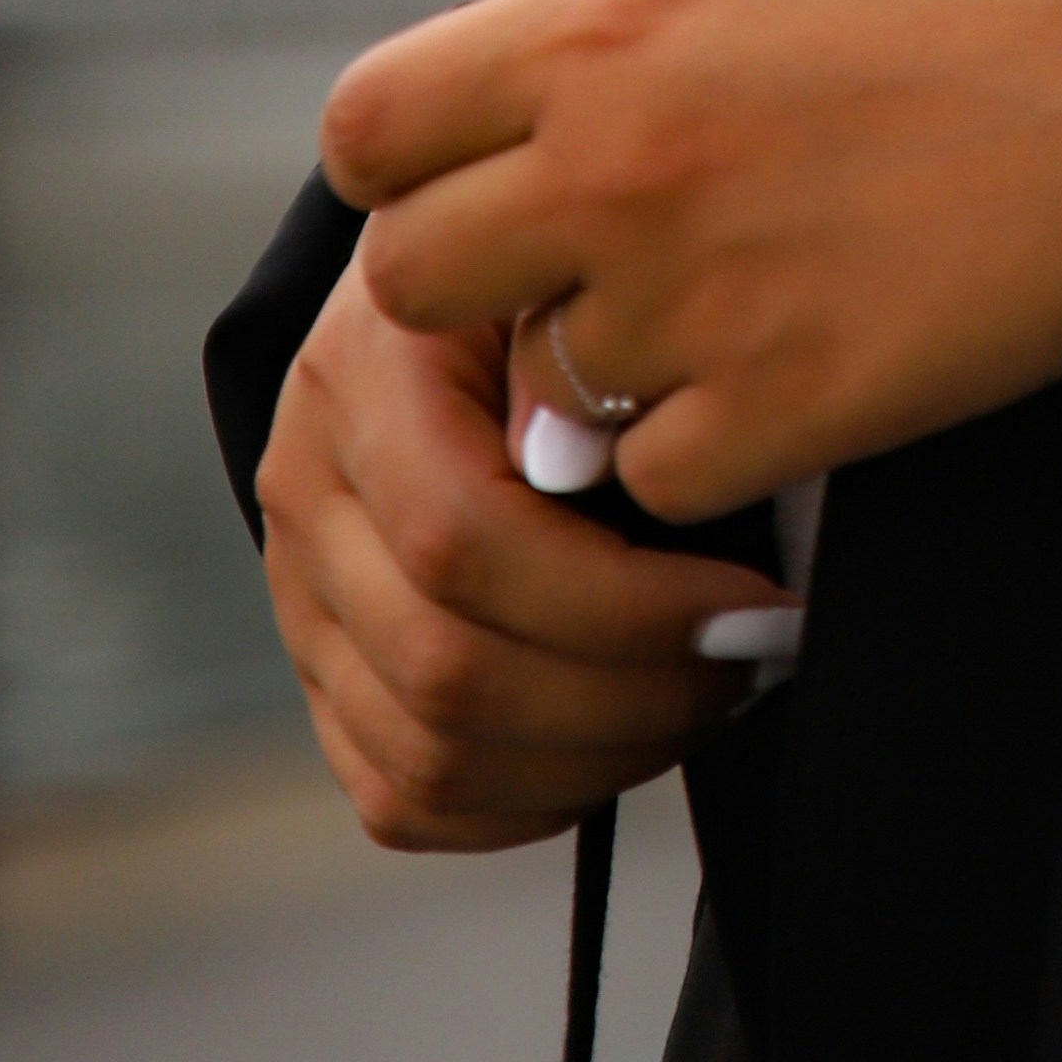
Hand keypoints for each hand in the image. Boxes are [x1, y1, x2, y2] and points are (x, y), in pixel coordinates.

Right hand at [259, 265, 787, 850]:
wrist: (470, 270)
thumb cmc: (570, 270)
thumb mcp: (594, 262)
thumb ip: (617, 357)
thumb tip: (691, 484)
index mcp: (365, 371)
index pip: (464, 541)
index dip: (628, 605)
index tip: (761, 604)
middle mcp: (306, 487)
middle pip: (448, 669)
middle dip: (633, 695)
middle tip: (757, 661)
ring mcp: (300, 592)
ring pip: (430, 753)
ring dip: (597, 757)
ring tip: (712, 697)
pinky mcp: (323, 670)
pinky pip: (406, 794)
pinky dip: (527, 800)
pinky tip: (627, 742)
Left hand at [319, 0, 1061, 530]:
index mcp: (604, 18)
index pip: (365, 129)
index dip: (405, 153)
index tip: (483, 159)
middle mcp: (617, 164)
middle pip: (411, 281)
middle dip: (481, 269)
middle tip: (593, 245)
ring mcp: (694, 299)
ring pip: (541, 385)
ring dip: (609, 355)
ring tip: (737, 289)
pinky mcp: (782, 410)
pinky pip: (653, 473)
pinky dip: (704, 442)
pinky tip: (791, 363)